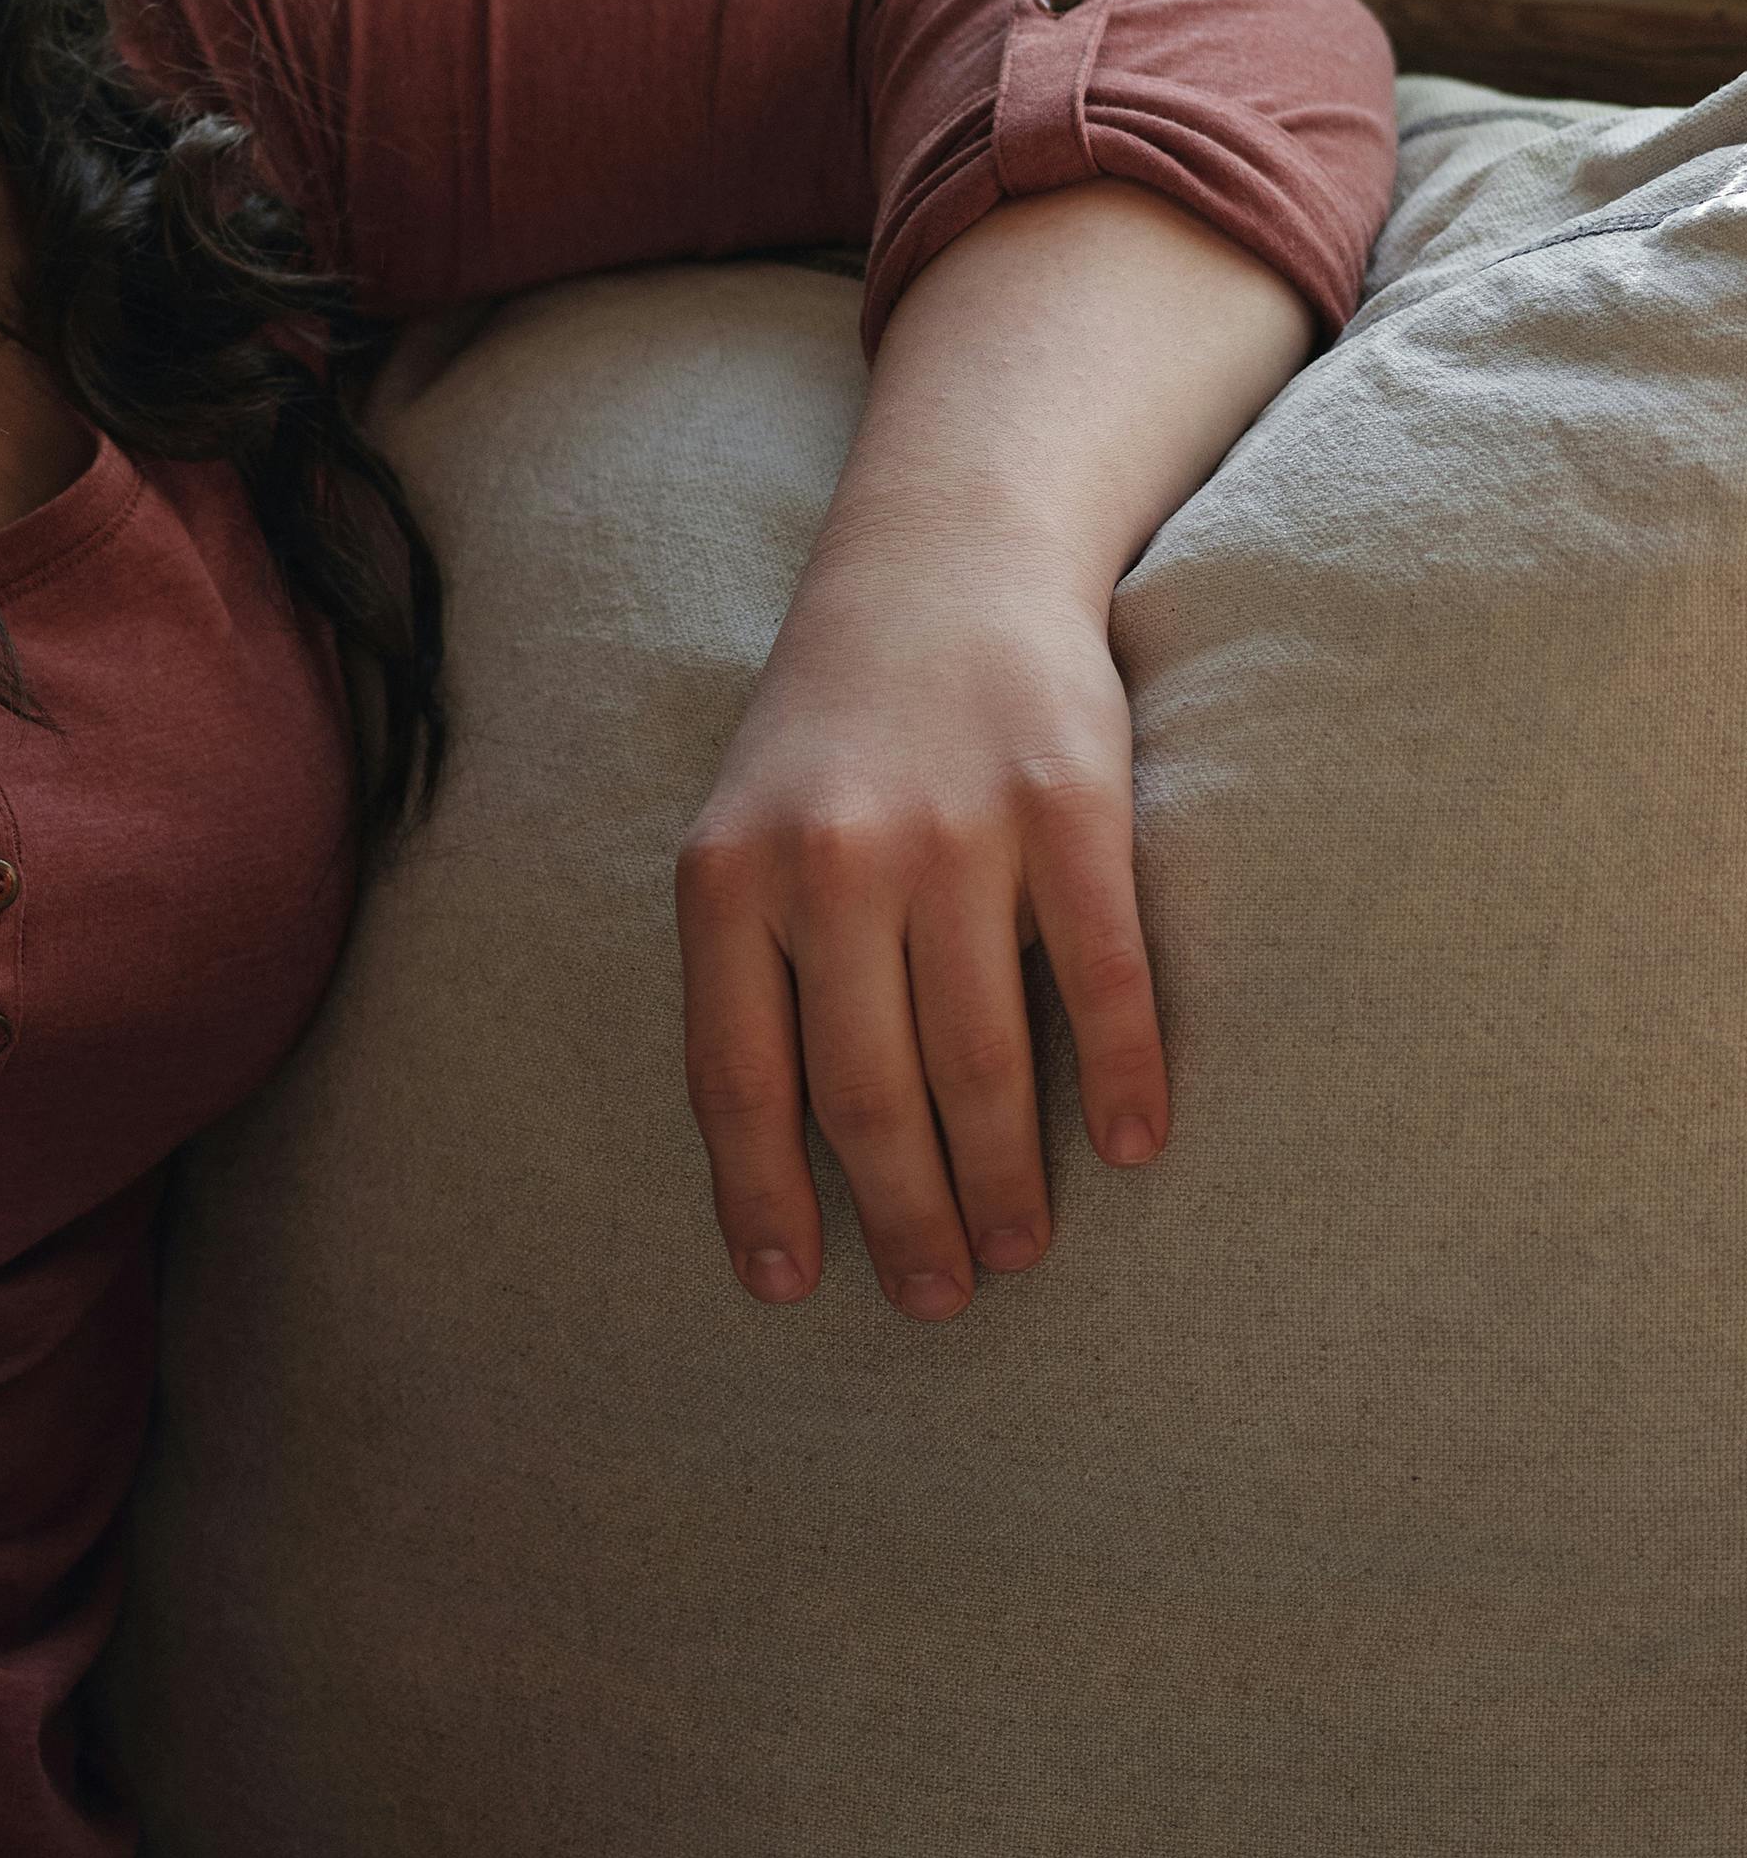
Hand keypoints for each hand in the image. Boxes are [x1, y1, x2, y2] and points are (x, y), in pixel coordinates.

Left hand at [676, 550, 1164, 1316]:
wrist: (942, 562)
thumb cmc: (833, 731)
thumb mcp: (744, 832)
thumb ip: (747, 967)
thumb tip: (769, 1157)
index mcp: (728, 880)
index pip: (738, 1081)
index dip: (762, 1198)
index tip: (791, 1289)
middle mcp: (830, 863)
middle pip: (865, 1092)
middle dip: (902, 1215)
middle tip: (938, 1294)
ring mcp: (952, 834)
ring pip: (978, 1058)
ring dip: (1001, 1177)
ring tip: (1018, 1247)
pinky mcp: (1069, 807)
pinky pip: (1099, 976)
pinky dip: (1119, 1075)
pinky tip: (1130, 1146)